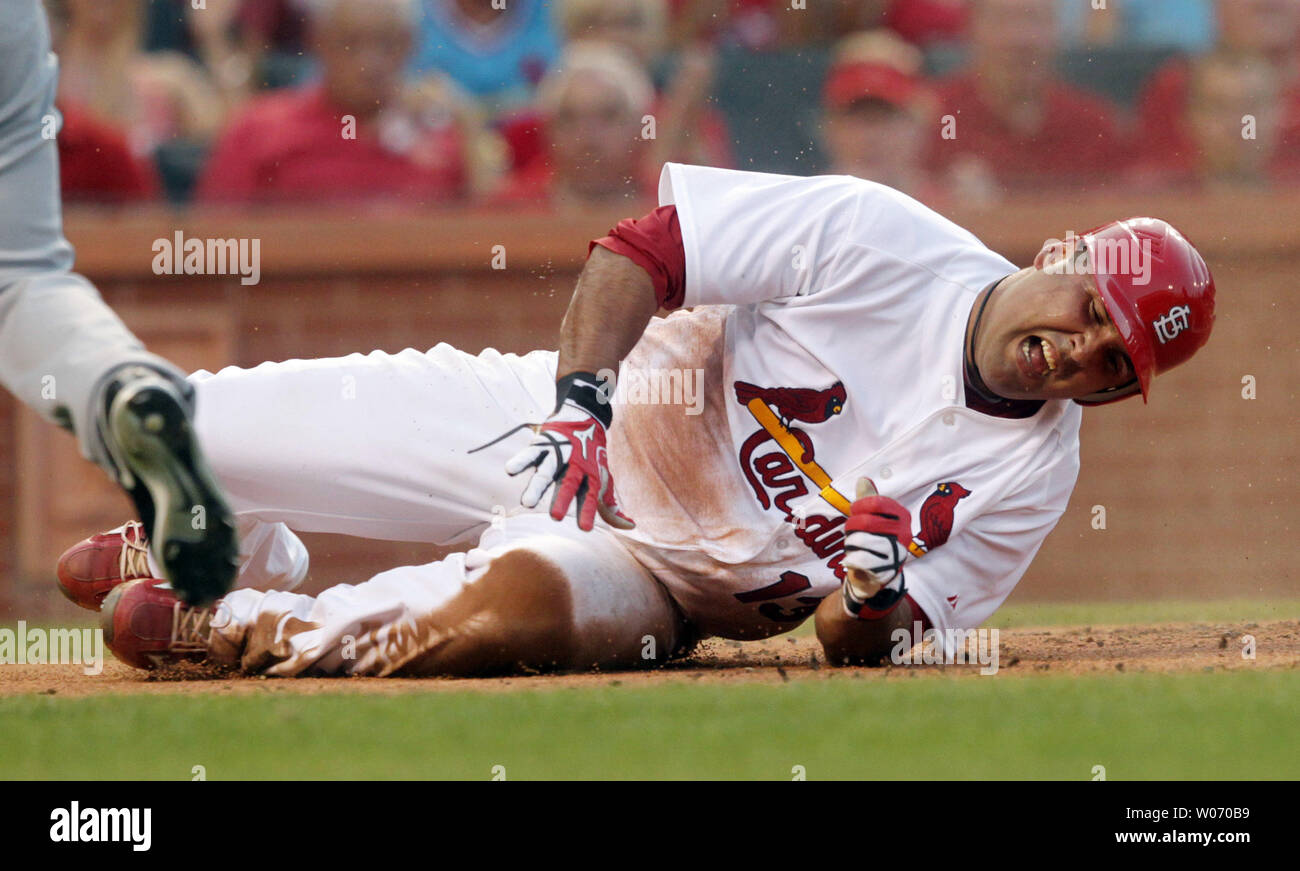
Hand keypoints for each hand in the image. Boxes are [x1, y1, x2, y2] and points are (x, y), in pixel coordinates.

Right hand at [504, 374, 633, 531]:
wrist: (584, 416)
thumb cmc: (593, 456)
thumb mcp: (603, 479)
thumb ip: (611, 506)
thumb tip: (630, 526)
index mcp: (590, 474)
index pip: (590, 495)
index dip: (588, 511)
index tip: (585, 529)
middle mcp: (574, 465)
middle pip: (568, 484)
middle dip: (562, 500)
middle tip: (555, 517)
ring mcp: (557, 454)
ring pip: (546, 472)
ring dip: (537, 487)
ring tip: (527, 503)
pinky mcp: (543, 444)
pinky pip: (530, 453)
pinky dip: (521, 461)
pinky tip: (510, 471)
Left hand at [842, 478, 910, 598]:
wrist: (874, 576)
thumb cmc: (871, 541)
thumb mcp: (869, 517)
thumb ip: (867, 499)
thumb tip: (863, 480)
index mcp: (902, 517)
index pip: (875, 502)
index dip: (858, 507)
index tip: (855, 513)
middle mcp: (904, 534)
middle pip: (865, 522)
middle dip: (852, 529)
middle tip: (853, 535)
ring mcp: (897, 553)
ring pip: (860, 541)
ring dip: (851, 545)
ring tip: (856, 549)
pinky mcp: (887, 571)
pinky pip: (860, 559)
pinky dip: (851, 560)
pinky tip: (854, 562)